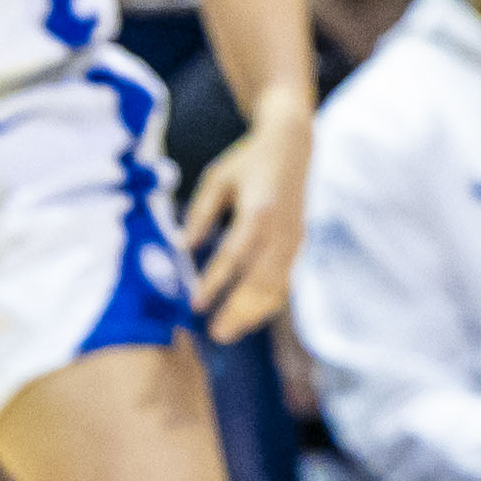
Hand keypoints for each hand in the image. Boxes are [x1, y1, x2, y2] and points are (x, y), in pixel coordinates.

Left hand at [181, 122, 303, 340]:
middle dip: (238, 310)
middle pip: (261, 280)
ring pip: (277, 286)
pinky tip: (249, 317)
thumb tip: (182, 250)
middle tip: (215, 334)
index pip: (235, 255)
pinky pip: (285, 281)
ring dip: (253, 313)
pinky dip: (267, 303)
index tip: (195, 304)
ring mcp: (294, 240)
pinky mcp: (299, 246)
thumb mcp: (217, 180)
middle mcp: (281, 230)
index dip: (215, 282)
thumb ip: (200, 215)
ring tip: (228, 332)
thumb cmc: (248, 162)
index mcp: (258, 210)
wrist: (293, 146)